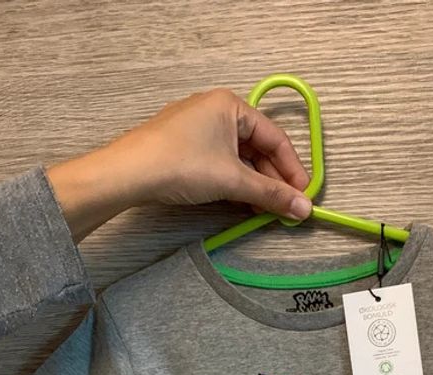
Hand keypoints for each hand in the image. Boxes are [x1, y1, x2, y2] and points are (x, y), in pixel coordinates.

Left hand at [46, 87, 312, 242]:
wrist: (127, 174)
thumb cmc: (182, 165)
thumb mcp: (233, 181)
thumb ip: (271, 195)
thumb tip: (304, 209)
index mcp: (231, 105)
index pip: (275, 138)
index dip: (293, 170)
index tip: (303, 197)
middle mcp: (216, 110)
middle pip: (257, 149)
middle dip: (273, 181)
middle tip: (286, 209)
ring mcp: (198, 129)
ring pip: (239, 159)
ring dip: (255, 186)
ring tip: (265, 211)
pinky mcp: (184, 148)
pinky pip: (220, 163)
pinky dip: (234, 184)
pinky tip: (242, 204)